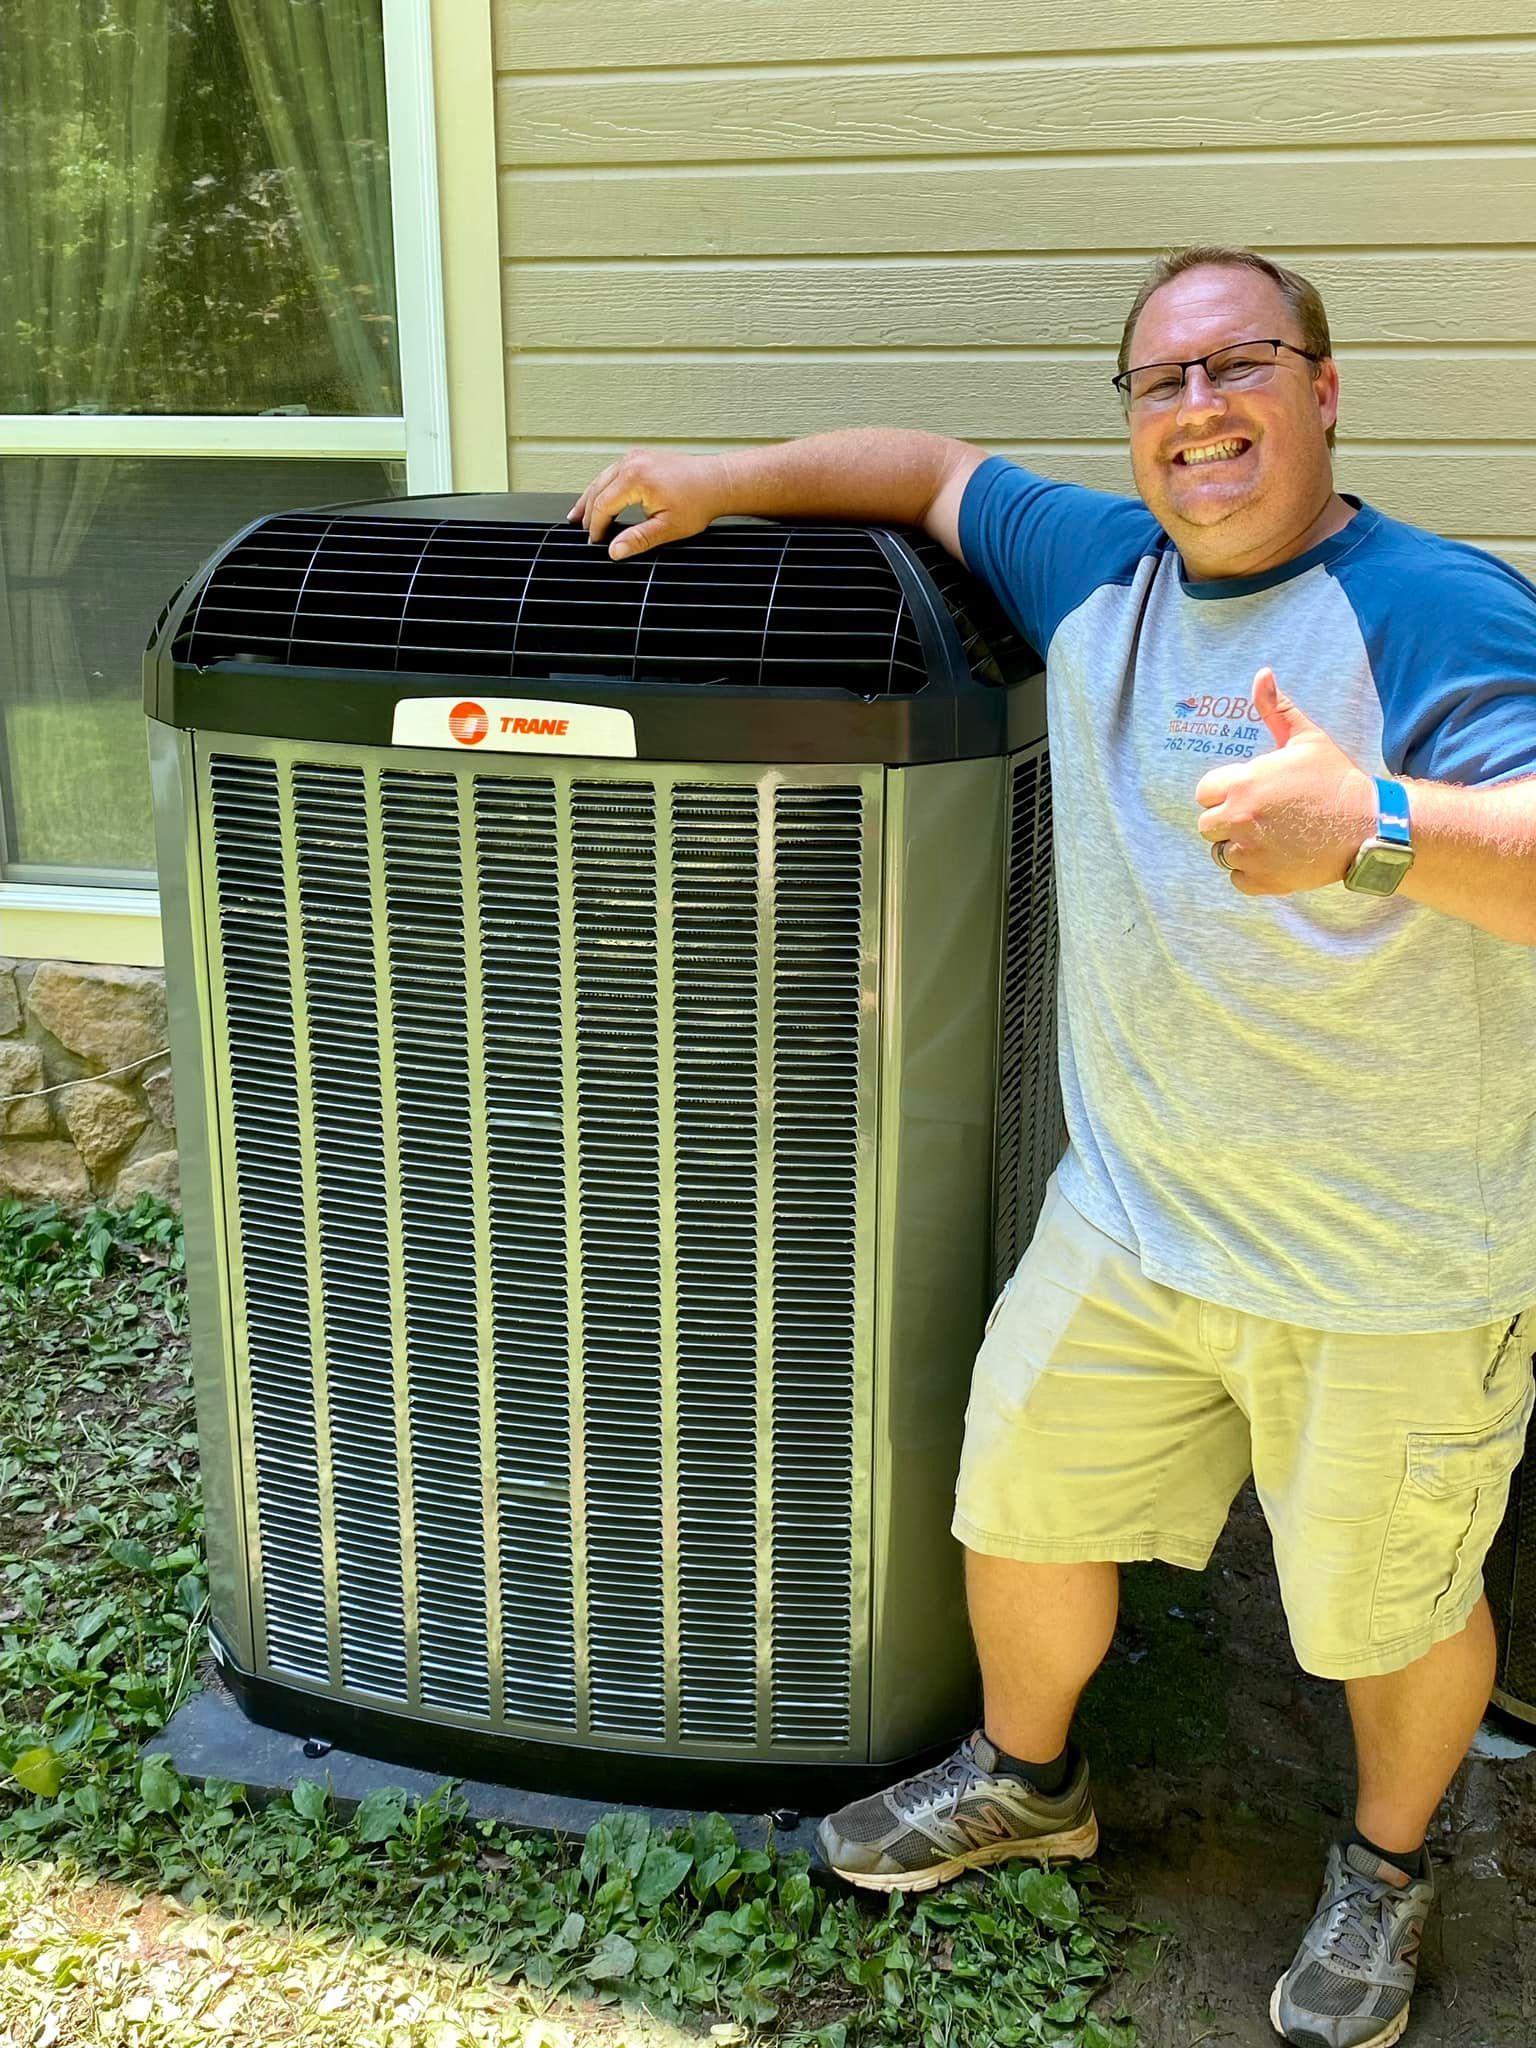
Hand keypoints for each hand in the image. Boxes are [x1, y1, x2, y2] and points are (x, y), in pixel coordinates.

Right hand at [566, 448, 732, 558]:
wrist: (717, 481)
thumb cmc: (699, 501)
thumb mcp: (667, 528)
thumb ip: (638, 539)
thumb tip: (615, 551)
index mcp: (635, 478)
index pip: (602, 505)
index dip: (596, 527)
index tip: (595, 543)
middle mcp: (631, 462)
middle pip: (596, 490)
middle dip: (588, 513)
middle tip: (584, 534)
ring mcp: (635, 457)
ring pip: (601, 479)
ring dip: (590, 498)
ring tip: (578, 516)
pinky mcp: (640, 457)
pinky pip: (612, 472)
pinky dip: (602, 487)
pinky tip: (598, 497)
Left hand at [1195, 668, 1374, 893]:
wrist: (1369, 826)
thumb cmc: (1336, 780)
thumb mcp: (1307, 739)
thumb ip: (1277, 709)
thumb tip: (1262, 674)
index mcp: (1243, 784)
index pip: (1204, 793)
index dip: (1223, 793)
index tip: (1248, 793)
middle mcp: (1239, 819)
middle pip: (1207, 825)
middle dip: (1227, 820)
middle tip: (1261, 816)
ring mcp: (1249, 853)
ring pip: (1221, 853)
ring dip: (1239, 846)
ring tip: (1272, 836)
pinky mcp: (1263, 880)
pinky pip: (1237, 879)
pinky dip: (1252, 872)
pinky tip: (1276, 857)